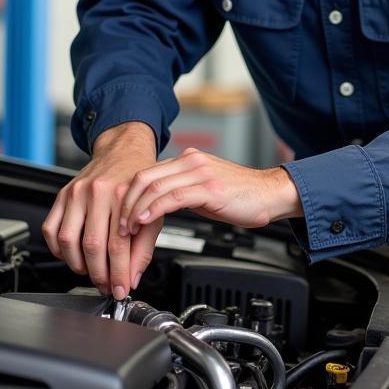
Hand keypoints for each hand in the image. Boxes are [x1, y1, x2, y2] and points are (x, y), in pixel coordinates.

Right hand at [42, 121, 158, 299]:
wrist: (124, 152)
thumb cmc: (138, 182)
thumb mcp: (151, 211)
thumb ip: (143, 248)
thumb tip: (131, 279)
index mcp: (124, 195)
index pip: (118, 245)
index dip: (118, 273)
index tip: (120, 290)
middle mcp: (99, 192)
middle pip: (92, 246)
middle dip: (99, 274)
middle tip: (105, 285)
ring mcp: (77, 193)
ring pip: (68, 241)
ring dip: (78, 265)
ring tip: (90, 271)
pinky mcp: (62, 195)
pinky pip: (51, 230)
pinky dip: (59, 249)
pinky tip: (73, 254)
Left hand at [120, 148, 303, 235]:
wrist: (271, 194)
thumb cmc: (241, 195)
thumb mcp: (204, 190)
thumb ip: (182, 191)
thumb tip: (156, 207)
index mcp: (189, 160)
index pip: (146, 172)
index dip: (127, 195)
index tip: (119, 216)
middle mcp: (192, 161)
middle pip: (144, 177)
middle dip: (125, 203)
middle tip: (117, 225)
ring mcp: (200, 172)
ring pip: (154, 186)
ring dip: (135, 210)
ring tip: (127, 229)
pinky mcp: (209, 188)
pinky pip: (172, 197)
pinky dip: (153, 210)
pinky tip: (144, 221)